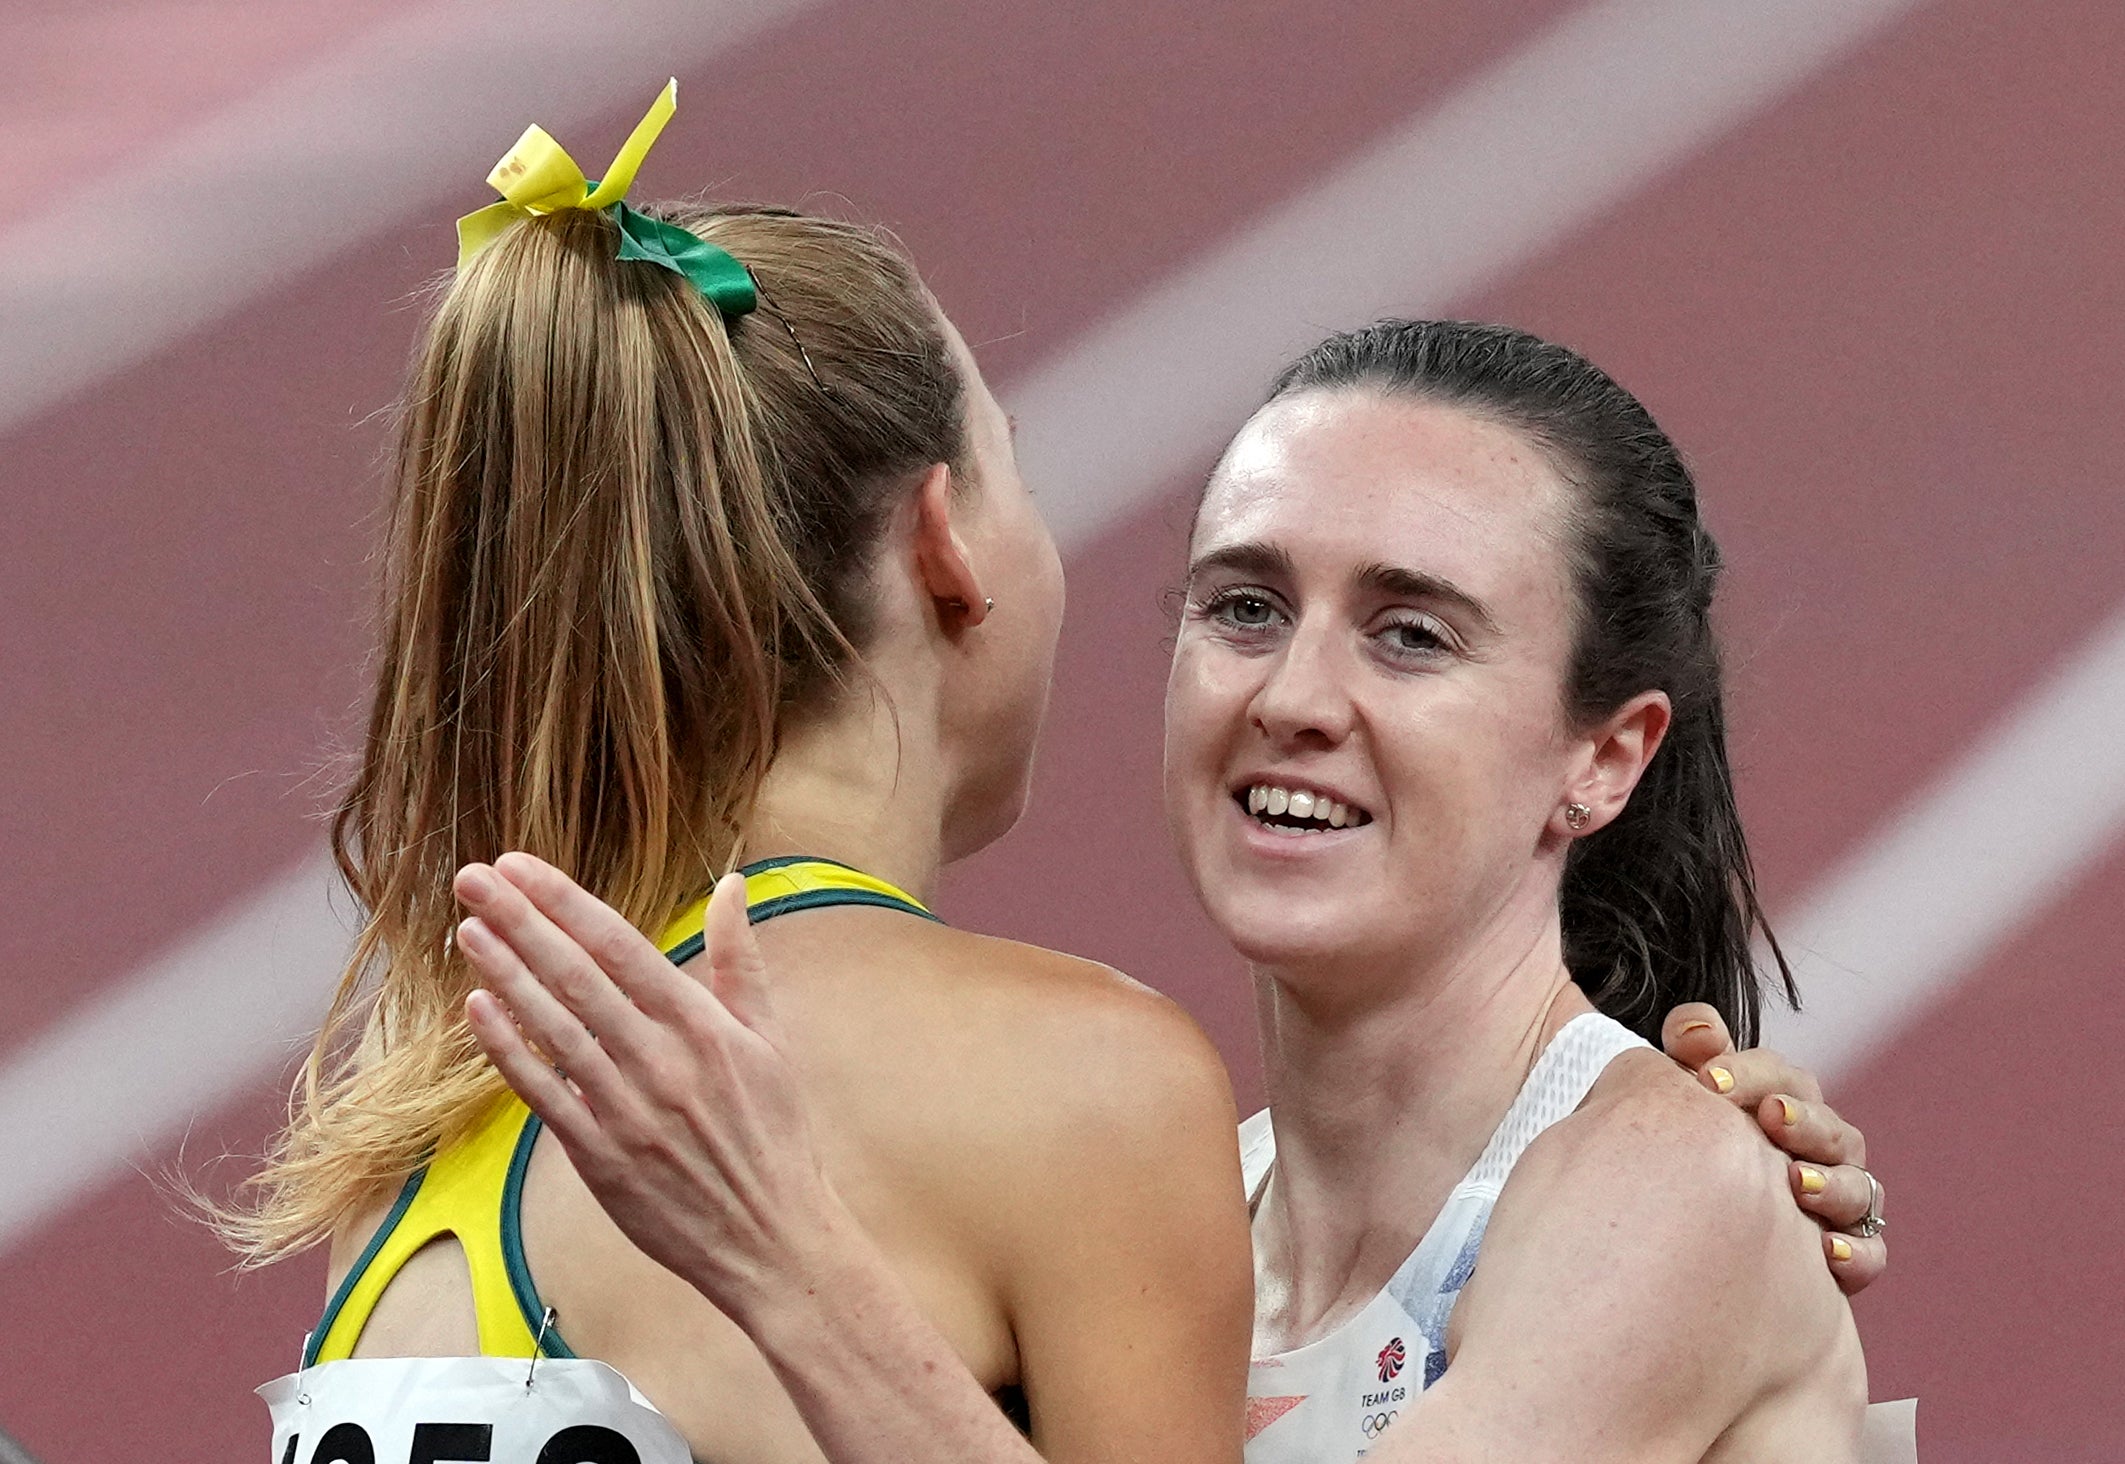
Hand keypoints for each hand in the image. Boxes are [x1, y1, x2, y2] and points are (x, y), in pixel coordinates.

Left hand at [453, 852, 849, 1320]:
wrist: (773, 1239)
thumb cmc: (776, 1136)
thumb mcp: (772, 1039)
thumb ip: (742, 960)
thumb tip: (734, 884)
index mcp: (702, 1025)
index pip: (620, 945)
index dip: (564, 902)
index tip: (520, 867)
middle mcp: (659, 1060)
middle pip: (575, 976)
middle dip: (519, 921)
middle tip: (472, 879)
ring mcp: (625, 1109)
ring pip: (552, 1028)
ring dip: (504, 974)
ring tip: (468, 929)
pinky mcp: (599, 1156)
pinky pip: (543, 1092)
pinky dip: (508, 1049)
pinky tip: (477, 1009)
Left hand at [1658, 1003, 1885, 1294]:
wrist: (1700, 1222)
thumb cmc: (1698, 1145)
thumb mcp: (1690, 1096)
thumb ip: (1691, 1051)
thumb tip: (1696, 1031)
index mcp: (1789, 1104)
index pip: (1782, 1079)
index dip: (1751, 1074)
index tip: (1708, 1080)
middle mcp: (1824, 1150)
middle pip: (1831, 1129)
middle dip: (1804, 1120)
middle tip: (1772, 1116)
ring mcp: (1840, 1201)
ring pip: (1858, 1188)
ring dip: (1833, 1184)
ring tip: (1798, 1181)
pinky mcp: (1849, 1255)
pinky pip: (1869, 1253)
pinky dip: (1857, 1251)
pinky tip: (1828, 1251)